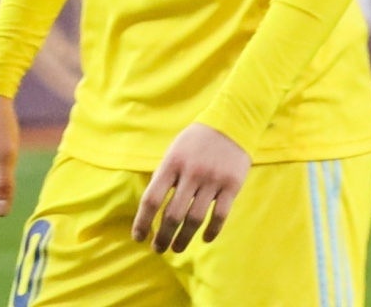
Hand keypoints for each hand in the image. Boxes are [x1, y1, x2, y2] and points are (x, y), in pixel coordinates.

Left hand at [132, 123, 251, 253]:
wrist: (232, 121)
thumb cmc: (197, 139)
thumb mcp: (174, 150)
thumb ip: (165, 175)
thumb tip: (152, 206)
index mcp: (172, 163)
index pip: (151, 199)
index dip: (142, 222)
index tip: (138, 237)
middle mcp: (191, 173)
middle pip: (172, 214)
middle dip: (162, 236)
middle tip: (158, 249)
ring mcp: (212, 179)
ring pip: (195, 219)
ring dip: (183, 238)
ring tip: (177, 248)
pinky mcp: (232, 185)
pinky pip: (220, 215)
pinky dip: (211, 231)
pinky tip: (204, 239)